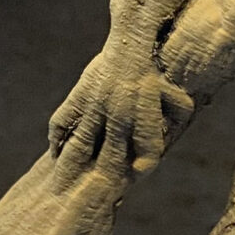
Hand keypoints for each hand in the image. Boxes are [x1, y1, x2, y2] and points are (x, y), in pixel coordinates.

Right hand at [47, 47, 191, 174]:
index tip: (135, 175)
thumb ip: (177, 117)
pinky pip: (62, 122)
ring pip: (80, 144)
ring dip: (72, 167)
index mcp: (144, 114)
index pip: (146, 151)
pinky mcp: (79, 96)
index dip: (142, 167)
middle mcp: (118, 114)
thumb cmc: (157, 72)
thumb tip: (172, 140)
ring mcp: (96, 105)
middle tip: (99, 192)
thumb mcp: (176, 95)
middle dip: (105, 178)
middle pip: (109, 156)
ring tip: (63, 186)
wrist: (132, 42)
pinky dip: (57, 140)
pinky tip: (56, 155)